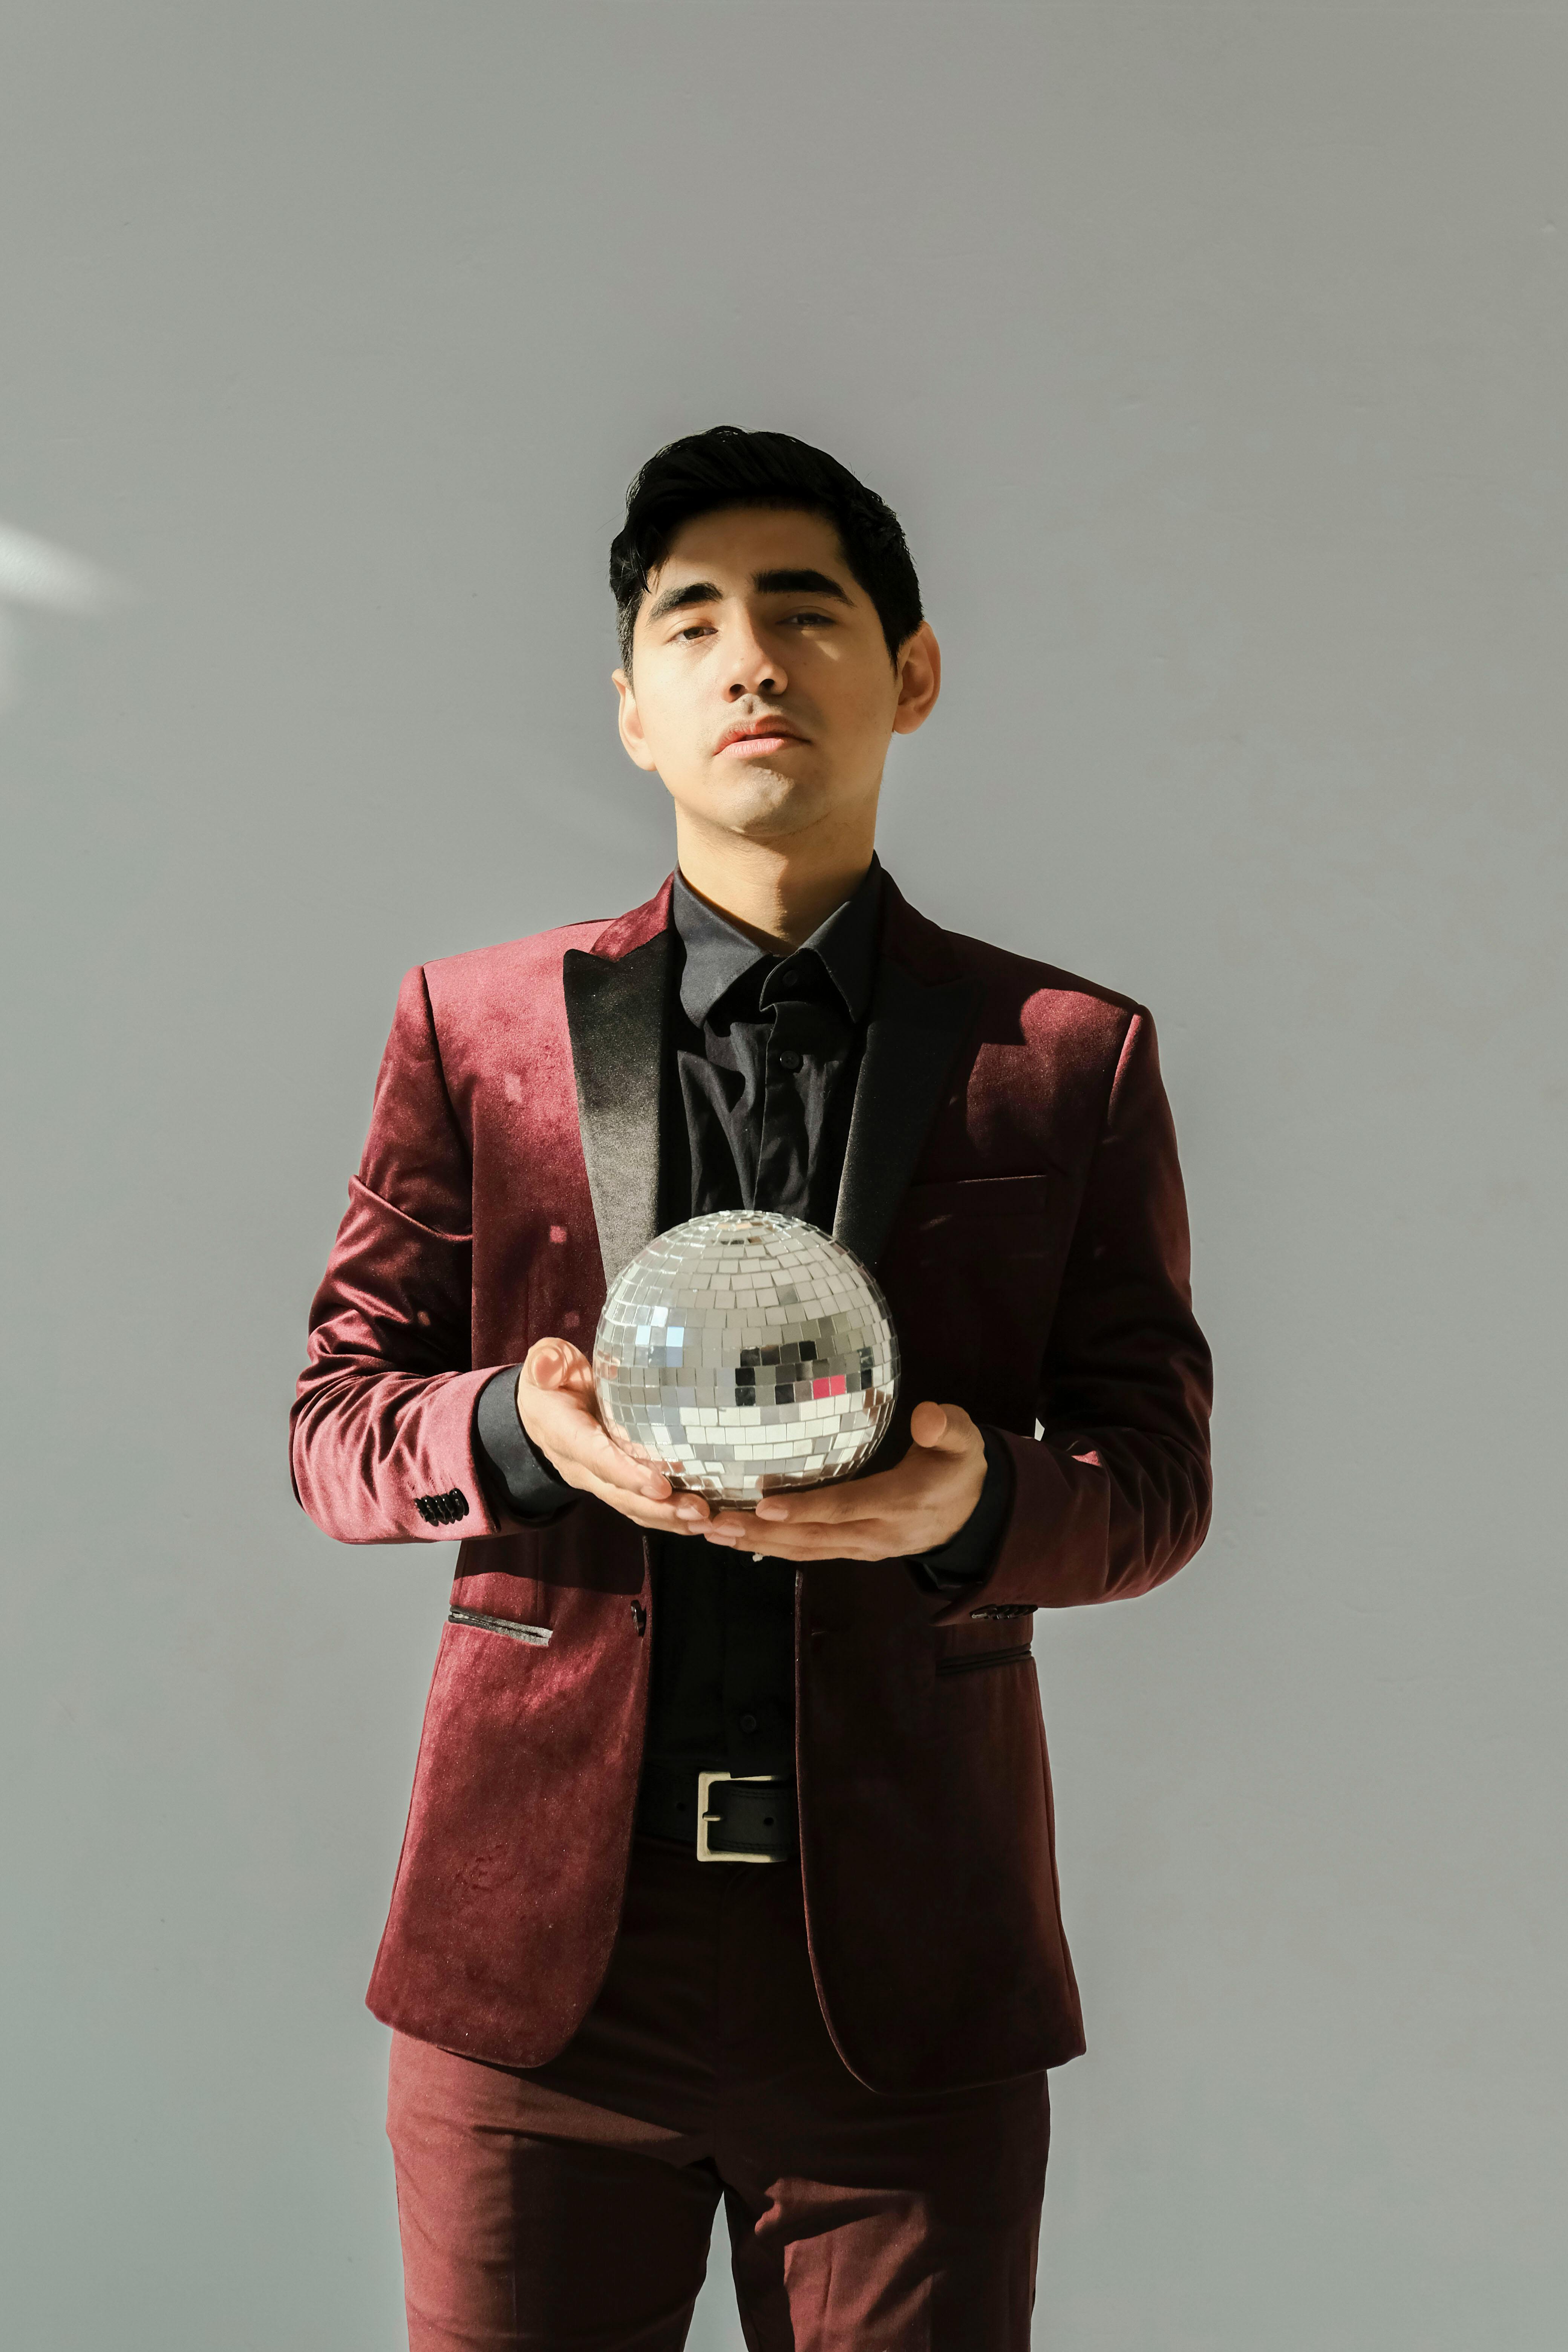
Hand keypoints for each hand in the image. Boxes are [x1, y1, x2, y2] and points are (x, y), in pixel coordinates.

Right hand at [513, 1339, 712, 1535]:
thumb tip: (546, 1366)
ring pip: (631, 1507)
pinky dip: (667, 1518)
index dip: (628, 1475)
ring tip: (706, 1520)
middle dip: (659, 1508)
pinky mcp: (612, 1485)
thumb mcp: (546, 1360)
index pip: (596, 1459)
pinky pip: (638, 1507)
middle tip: (699, 1511)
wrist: (542, 1410)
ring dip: (669, 1518)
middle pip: (619, 1495)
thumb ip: (547, 1361)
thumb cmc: (552, 1379)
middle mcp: (579, 1466)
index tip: (661, 1487)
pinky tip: (698, 1520)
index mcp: (564, 1433)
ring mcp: (595, 1480)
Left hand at [701, 1400, 986, 1560]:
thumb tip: (926, 1416)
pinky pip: (809, 1553)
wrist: (972, 1517)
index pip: (846, 1507)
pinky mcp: (854, 1550)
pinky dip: (773, 1548)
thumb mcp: (965, 1441)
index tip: (764, 1506)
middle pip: (813, 1538)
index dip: (806, 1509)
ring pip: (805, 1550)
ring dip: (757, 1544)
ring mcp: (864, 1548)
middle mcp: (877, 1533)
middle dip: (761, 1534)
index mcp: (901, 1503)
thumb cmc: (959, 1468)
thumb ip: (948, 1427)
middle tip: (714, 1524)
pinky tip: (741, 1540)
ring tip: (713, 1533)